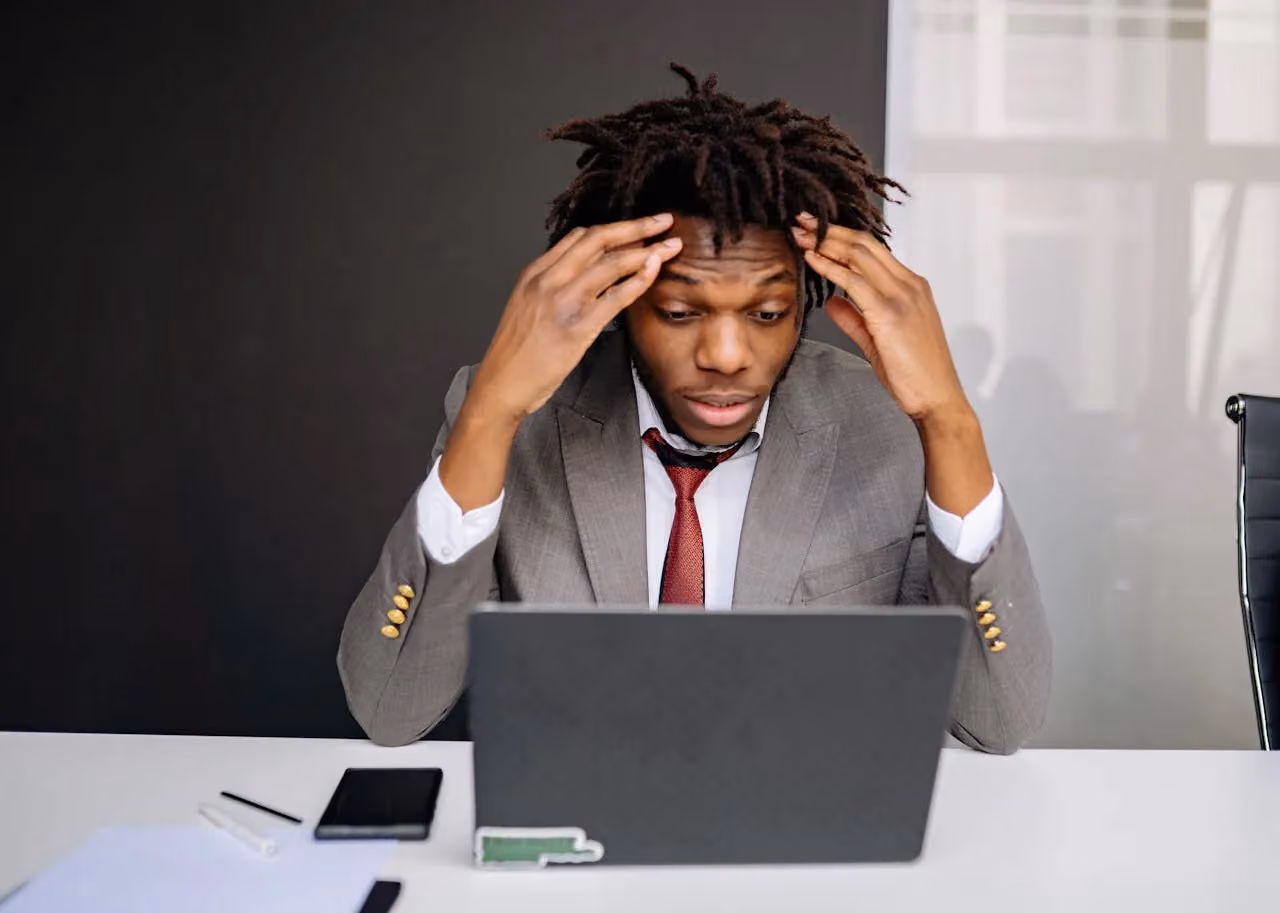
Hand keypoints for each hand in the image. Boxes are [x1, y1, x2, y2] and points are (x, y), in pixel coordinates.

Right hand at [466, 214, 682, 423]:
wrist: (500, 385)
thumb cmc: (515, 354)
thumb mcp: (527, 308)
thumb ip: (552, 288)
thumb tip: (584, 278)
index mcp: (534, 274)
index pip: (579, 238)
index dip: (612, 229)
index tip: (636, 228)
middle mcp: (548, 281)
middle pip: (598, 240)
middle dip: (636, 227)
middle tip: (663, 221)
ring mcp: (563, 302)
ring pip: (611, 263)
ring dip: (647, 250)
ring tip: (671, 245)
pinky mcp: (577, 327)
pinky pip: (615, 296)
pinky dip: (639, 280)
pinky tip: (655, 271)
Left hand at [792, 213, 993, 515]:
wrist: (937, 399)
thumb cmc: (914, 376)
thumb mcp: (877, 341)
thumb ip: (853, 318)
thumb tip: (831, 301)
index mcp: (911, 287)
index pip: (873, 250)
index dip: (842, 237)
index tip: (816, 231)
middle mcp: (910, 285)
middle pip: (865, 244)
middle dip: (831, 230)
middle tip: (802, 221)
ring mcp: (903, 296)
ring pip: (861, 255)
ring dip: (826, 242)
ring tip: (801, 233)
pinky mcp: (891, 313)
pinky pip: (855, 281)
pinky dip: (830, 267)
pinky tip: (812, 259)